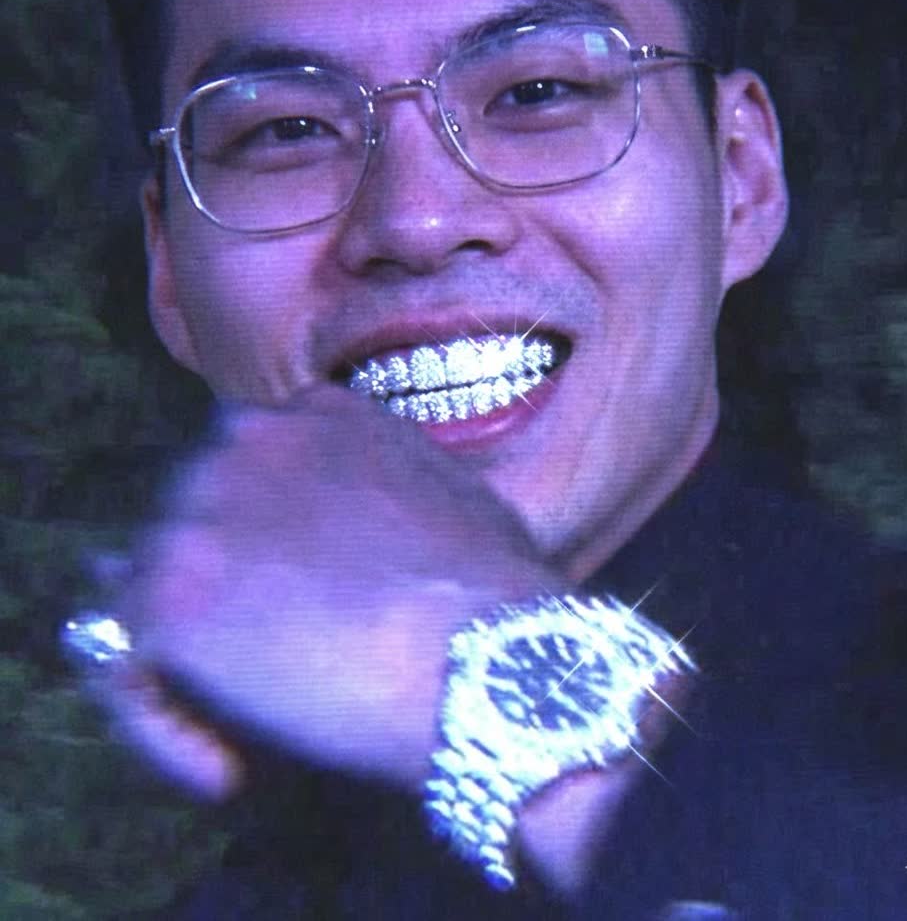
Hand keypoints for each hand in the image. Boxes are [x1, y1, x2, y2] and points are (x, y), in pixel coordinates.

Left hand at [95, 385, 559, 796]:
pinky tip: (227, 773)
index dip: (260, 542)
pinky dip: (170, 729)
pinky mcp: (168, 598)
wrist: (485, 652)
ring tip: (242, 737)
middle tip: (264, 674)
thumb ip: (388, 482)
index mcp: (313, 417)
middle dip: (220, 597)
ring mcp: (199, 514)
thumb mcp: (449, 495)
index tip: (287, 603)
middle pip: (191, 525)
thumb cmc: (492, 589)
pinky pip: (132, 670)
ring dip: (190, 669)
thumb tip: (358, 526)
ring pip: (147, 597)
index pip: (246, 469)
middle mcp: (244, 442)